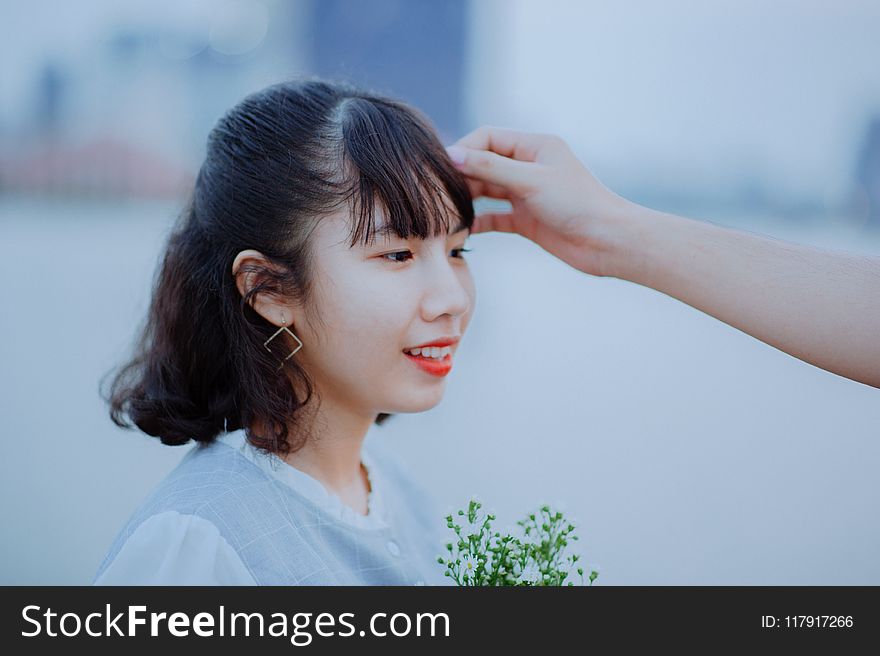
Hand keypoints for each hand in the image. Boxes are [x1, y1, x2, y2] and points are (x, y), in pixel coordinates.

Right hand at [446, 126, 632, 275]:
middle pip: (484, 164)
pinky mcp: (527, 221)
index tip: (442, 168)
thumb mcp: (531, 181)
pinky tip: (462, 230)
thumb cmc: (578, 204)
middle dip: (461, 176)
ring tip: (445, 210)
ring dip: (467, 199)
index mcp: (534, 146)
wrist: (609, 243)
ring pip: (488, 191)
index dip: (463, 150)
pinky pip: (495, 217)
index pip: (487, 138)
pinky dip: (479, 221)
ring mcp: (527, 195)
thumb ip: (490, 167)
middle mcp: (529, 167)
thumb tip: (452, 156)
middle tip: (437, 192)